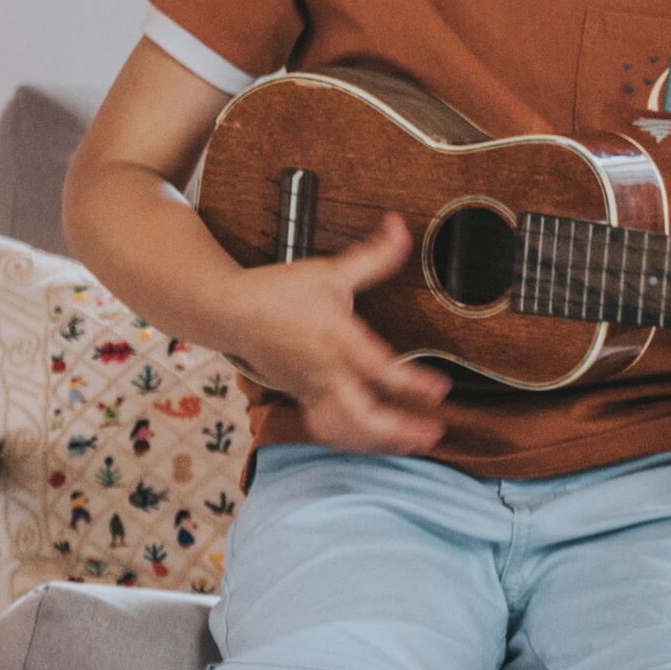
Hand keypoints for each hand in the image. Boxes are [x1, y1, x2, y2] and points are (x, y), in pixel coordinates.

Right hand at [228, 215, 446, 453]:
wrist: (229, 312)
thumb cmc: (279, 291)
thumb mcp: (331, 270)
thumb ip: (374, 255)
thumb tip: (400, 228)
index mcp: (336, 338)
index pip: (380, 368)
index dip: (412, 383)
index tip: (441, 389)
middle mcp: (324, 371)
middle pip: (361, 415)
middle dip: (398, 429)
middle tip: (433, 431)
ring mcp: (311, 389)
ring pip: (344, 430)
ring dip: (379, 442)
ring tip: (413, 442)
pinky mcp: (302, 398)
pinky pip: (328, 429)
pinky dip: (353, 441)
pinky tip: (377, 442)